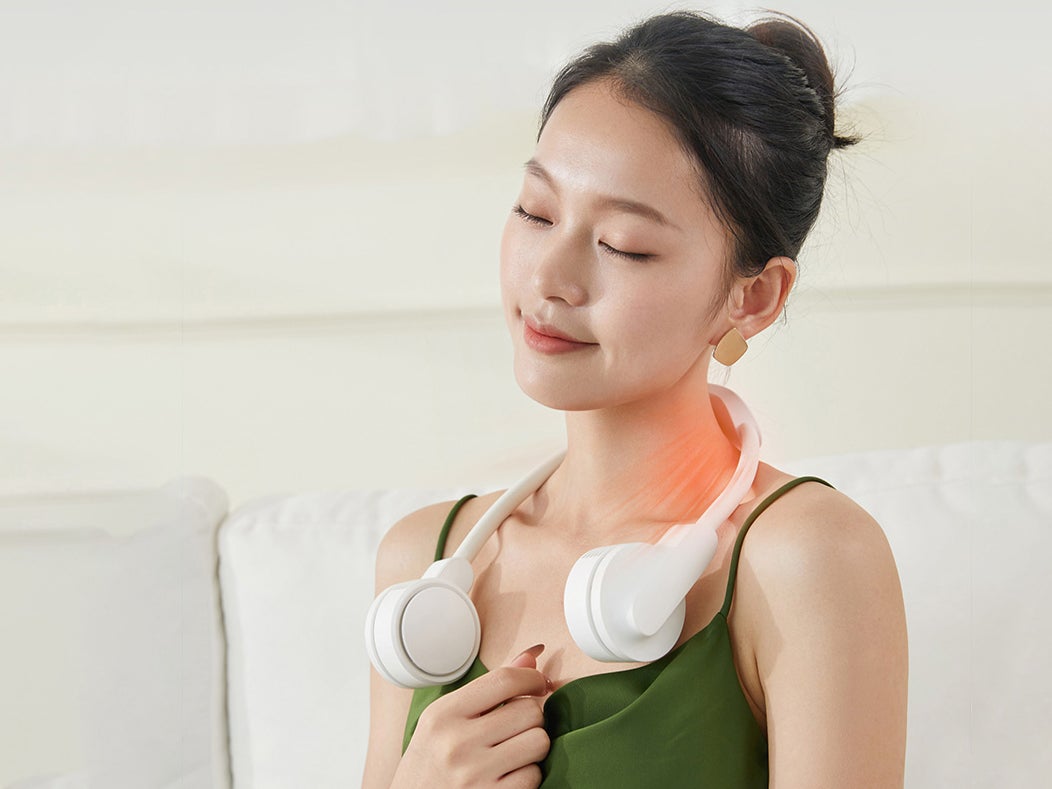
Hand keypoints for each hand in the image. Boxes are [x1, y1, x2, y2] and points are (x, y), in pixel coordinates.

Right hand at [393, 644, 550, 788]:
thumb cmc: (429, 763)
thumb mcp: (445, 720)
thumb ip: (489, 688)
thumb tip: (530, 658)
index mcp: (443, 714)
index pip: (504, 680)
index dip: (531, 678)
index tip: (537, 684)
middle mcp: (457, 743)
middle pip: (529, 711)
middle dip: (531, 717)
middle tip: (515, 727)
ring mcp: (474, 774)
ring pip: (539, 742)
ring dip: (533, 746)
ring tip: (513, 751)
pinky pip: (534, 775)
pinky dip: (528, 775)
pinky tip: (508, 774)